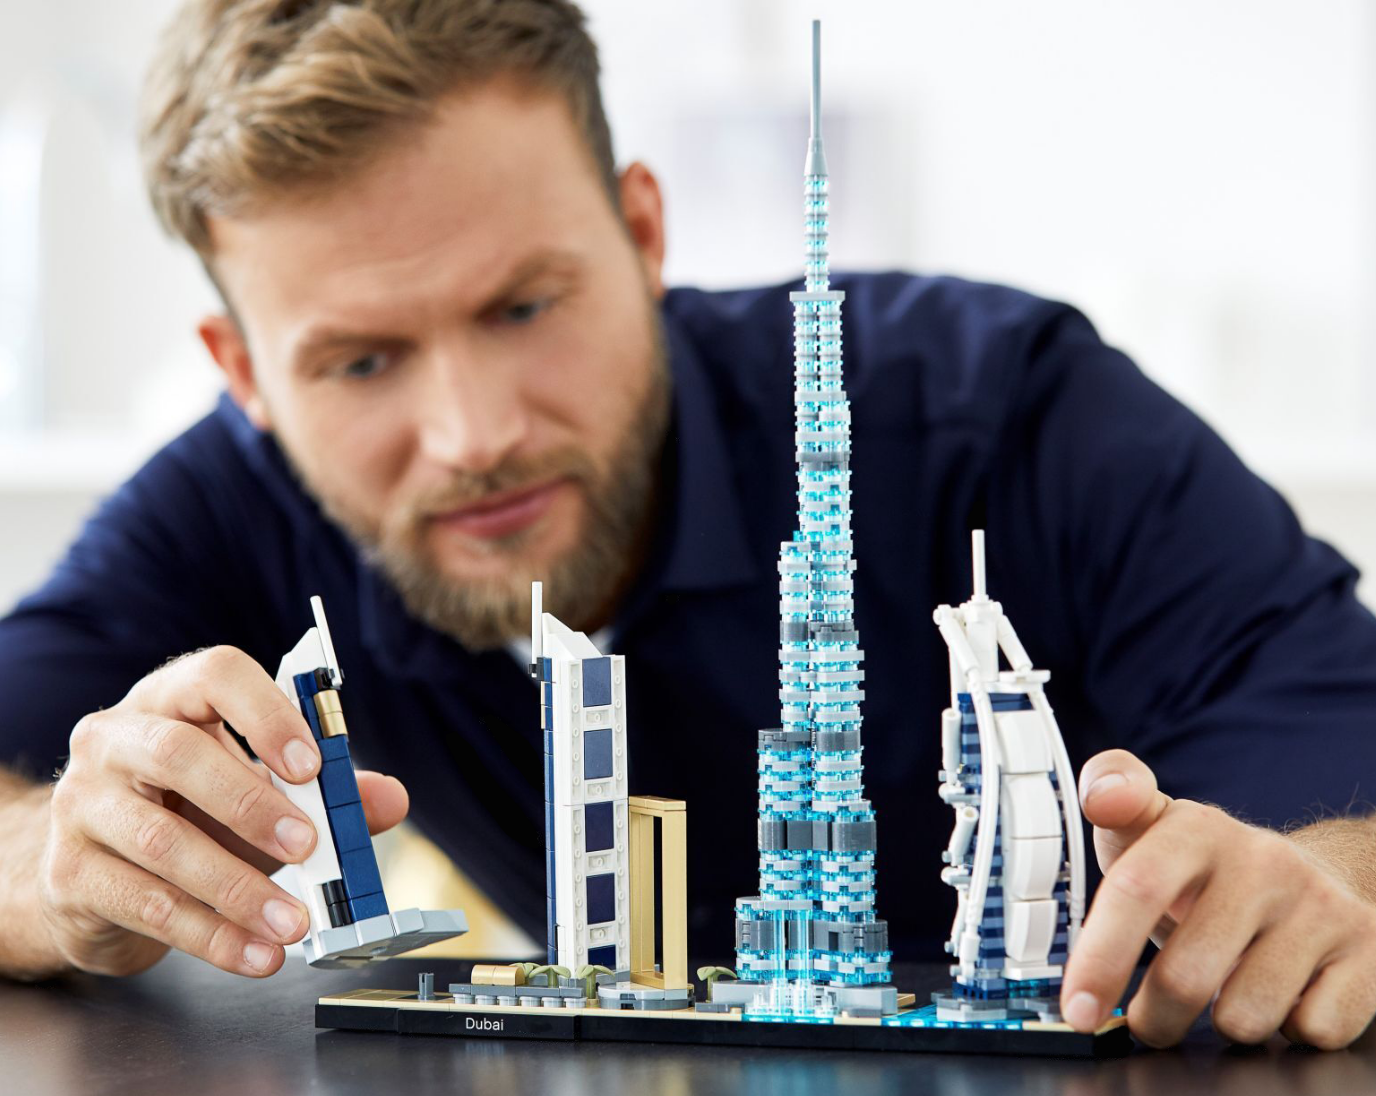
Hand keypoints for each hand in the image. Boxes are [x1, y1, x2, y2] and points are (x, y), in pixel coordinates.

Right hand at [38, 646, 407, 977]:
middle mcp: (114, 740)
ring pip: (160, 840)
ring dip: (237, 887)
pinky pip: (145, 904)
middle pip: (178, 754)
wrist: (96, 874)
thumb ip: (328, 793)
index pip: (214, 675)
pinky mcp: (70, 874)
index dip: (267, 714)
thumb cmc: (190, 813)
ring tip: (294, 921)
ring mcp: (81, 804)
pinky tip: (256, 953)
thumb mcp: (259, 793)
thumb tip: (390, 799)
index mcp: (170, 699)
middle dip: (250, 803)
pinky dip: (211, 934)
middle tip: (308, 846)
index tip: (312, 765)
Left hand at [1060, 749, 1375, 1047]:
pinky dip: (1287, 1030)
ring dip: (1223, 1022)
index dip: (1100, 956)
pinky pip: (1311, 1030)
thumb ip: (1110, 795)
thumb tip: (1102, 796)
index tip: (1077, 1008)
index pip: (1137, 889)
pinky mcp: (1367, 951)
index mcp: (1198, 828)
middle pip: (1186, 976)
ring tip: (1223, 989)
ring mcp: (1320, 906)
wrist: (1314, 873)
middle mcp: (1263, 861)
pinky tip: (1280, 995)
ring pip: (1246, 1016)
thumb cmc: (1207, 867)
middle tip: (1150, 1017)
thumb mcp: (1149, 826)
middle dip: (1155, 1017)